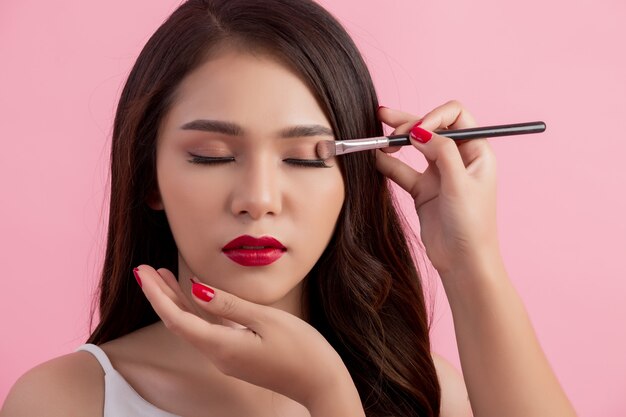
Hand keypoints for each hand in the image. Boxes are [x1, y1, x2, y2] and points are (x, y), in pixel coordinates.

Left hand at [133, 265, 363, 415]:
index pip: (177, 318)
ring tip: (162, 277)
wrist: (321, 383)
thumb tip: (195, 289)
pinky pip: (208, 330)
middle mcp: (218, 355)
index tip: (141, 273)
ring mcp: (228, 357)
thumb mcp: (266, 320)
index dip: (157, 295)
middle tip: (142, 270)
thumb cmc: (301, 350)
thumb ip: (228, 305)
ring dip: (175, 301)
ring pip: (192, 326)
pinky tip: (195, 296)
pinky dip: (196, 311)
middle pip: (179, 322)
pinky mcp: (238, 355)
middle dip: (159, 295)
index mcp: (222, 346)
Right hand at [375, 101, 500, 277]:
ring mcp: (439, 174)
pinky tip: (375, 158)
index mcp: (476, 152)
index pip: (455, 116)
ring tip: (378, 137)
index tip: (418, 131)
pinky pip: (403, 170)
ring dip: (397, 139)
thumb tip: (419, 130)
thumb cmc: (472, 225)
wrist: (463, 261)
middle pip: (431, 127)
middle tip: (386, 122)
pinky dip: (388, 163)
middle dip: (409, 122)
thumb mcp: (459, 184)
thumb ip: (442, 152)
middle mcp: (458, 158)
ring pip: (415, 147)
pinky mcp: (423, 189)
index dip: (435, 117)